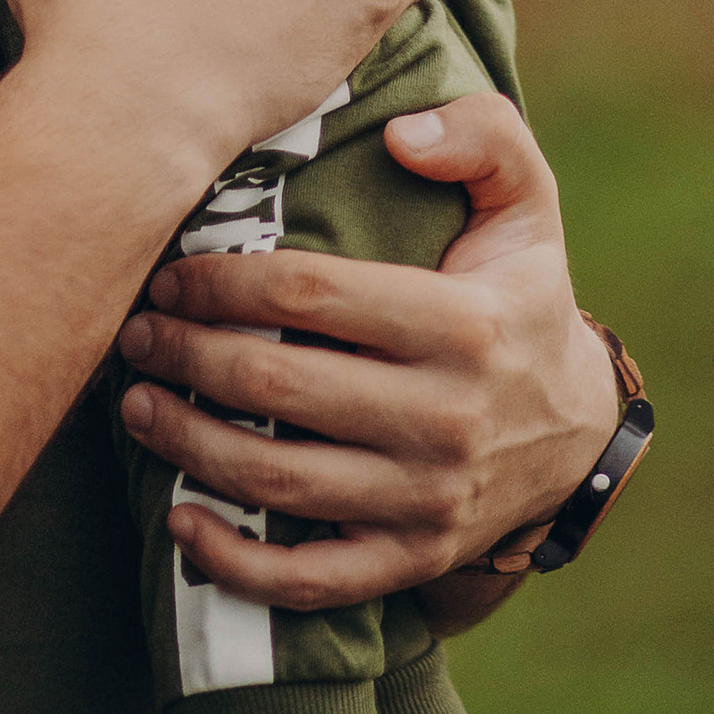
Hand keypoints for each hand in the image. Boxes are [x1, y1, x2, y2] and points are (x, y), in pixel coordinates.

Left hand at [112, 94, 621, 612]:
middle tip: (136, 334)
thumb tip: (404, 132)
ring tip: (136, 403)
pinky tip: (181, 523)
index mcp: (463, 325)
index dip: (221, 281)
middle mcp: (446, 419)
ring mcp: (429, 500)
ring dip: (189, 444)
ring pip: (279, 481)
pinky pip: (312, 581)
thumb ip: (484, 139)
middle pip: (277, 386)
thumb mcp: (528, 206)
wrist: (577, 432)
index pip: (309, 295)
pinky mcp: (414, 559)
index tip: (169, 275)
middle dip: (186, 356)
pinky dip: (237, 564)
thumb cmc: (520, 298)